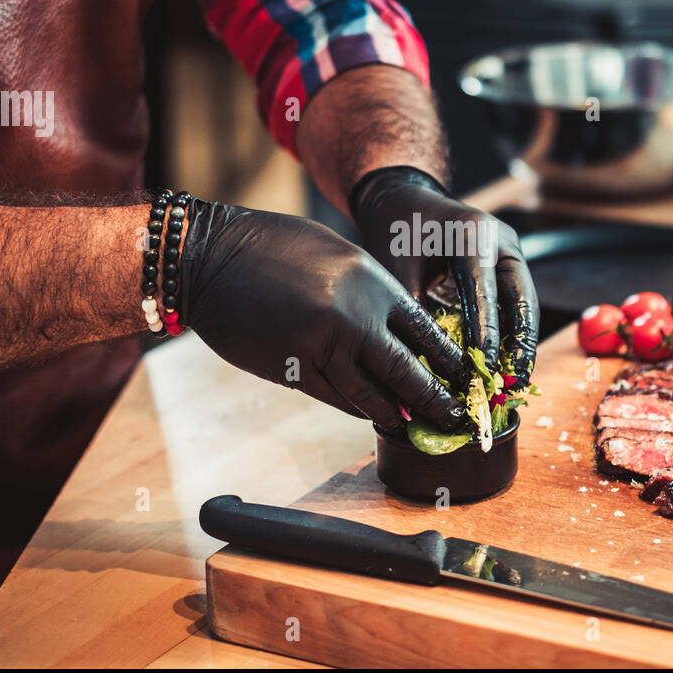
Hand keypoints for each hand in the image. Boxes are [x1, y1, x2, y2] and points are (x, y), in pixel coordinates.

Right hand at [179, 199, 470, 431]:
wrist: (210, 256)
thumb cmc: (272, 246)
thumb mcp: (336, 255)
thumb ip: (368, 292)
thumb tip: (395, 330)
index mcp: (370, 282)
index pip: (423, 330)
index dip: (446, 360)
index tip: (462, 378)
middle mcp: (353, 316)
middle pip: (407, 371)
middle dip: (434, 399)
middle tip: (455, 418)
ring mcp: (322, 347)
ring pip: (370, 394)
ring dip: (395, 414)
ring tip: (416, 426)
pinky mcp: (292, 369)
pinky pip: (335, 398)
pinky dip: (358, 408)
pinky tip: (372, 415)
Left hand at [349, 167, 539, 387]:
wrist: (405, 201)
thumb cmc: (397, 232)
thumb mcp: (397, 269)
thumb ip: (414, 313)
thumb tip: (427, 368)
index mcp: (473, 234)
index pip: (485, 292)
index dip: (486, 336)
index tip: (482, 371)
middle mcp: (501, 241)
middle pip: (522, 299)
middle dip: (520, 345)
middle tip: (515, 383)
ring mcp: (510, 252)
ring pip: (525, 304)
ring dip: (521, 343)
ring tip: (516, 382)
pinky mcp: (509, 265)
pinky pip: (517, 303)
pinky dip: (513, 334)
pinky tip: (506, 364)